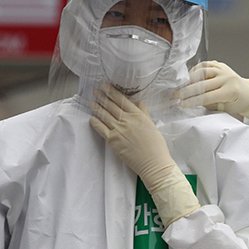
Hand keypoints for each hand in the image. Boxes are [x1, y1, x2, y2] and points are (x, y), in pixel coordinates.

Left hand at [90, 83, 198, 224]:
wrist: (153, 162)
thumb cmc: (156, 145)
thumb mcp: (152, 125)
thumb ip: (143, 113)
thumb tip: (138, 102)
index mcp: (138, 115)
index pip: (122, 100)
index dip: (112, 92)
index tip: (106, 86)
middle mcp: (127, 120)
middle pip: (111, 105)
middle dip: (102, 97)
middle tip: (96, 91)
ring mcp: (118, 130)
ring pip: (104, 115)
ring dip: (97, 107)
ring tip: (92, 102)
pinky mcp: (112, 140)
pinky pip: (100, 128)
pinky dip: (95, 122)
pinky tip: (92, 118)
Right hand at [175, 61, 248, 130]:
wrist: (248, 93)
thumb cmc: (237, 103)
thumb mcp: (225, 108)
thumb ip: (209, 104)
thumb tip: (191, 101)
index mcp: (230, 91)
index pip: (207, 96)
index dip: (193, 101)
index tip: (182, 104)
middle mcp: (227, 78)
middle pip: (202, 83)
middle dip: (187, 90)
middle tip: (175, 95)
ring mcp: (224, 69)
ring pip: (202, 71)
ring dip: (189, 79)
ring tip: (181, 86)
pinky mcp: (221, 65)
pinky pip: (205, 65)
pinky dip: (196, 70)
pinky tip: (189, 77)